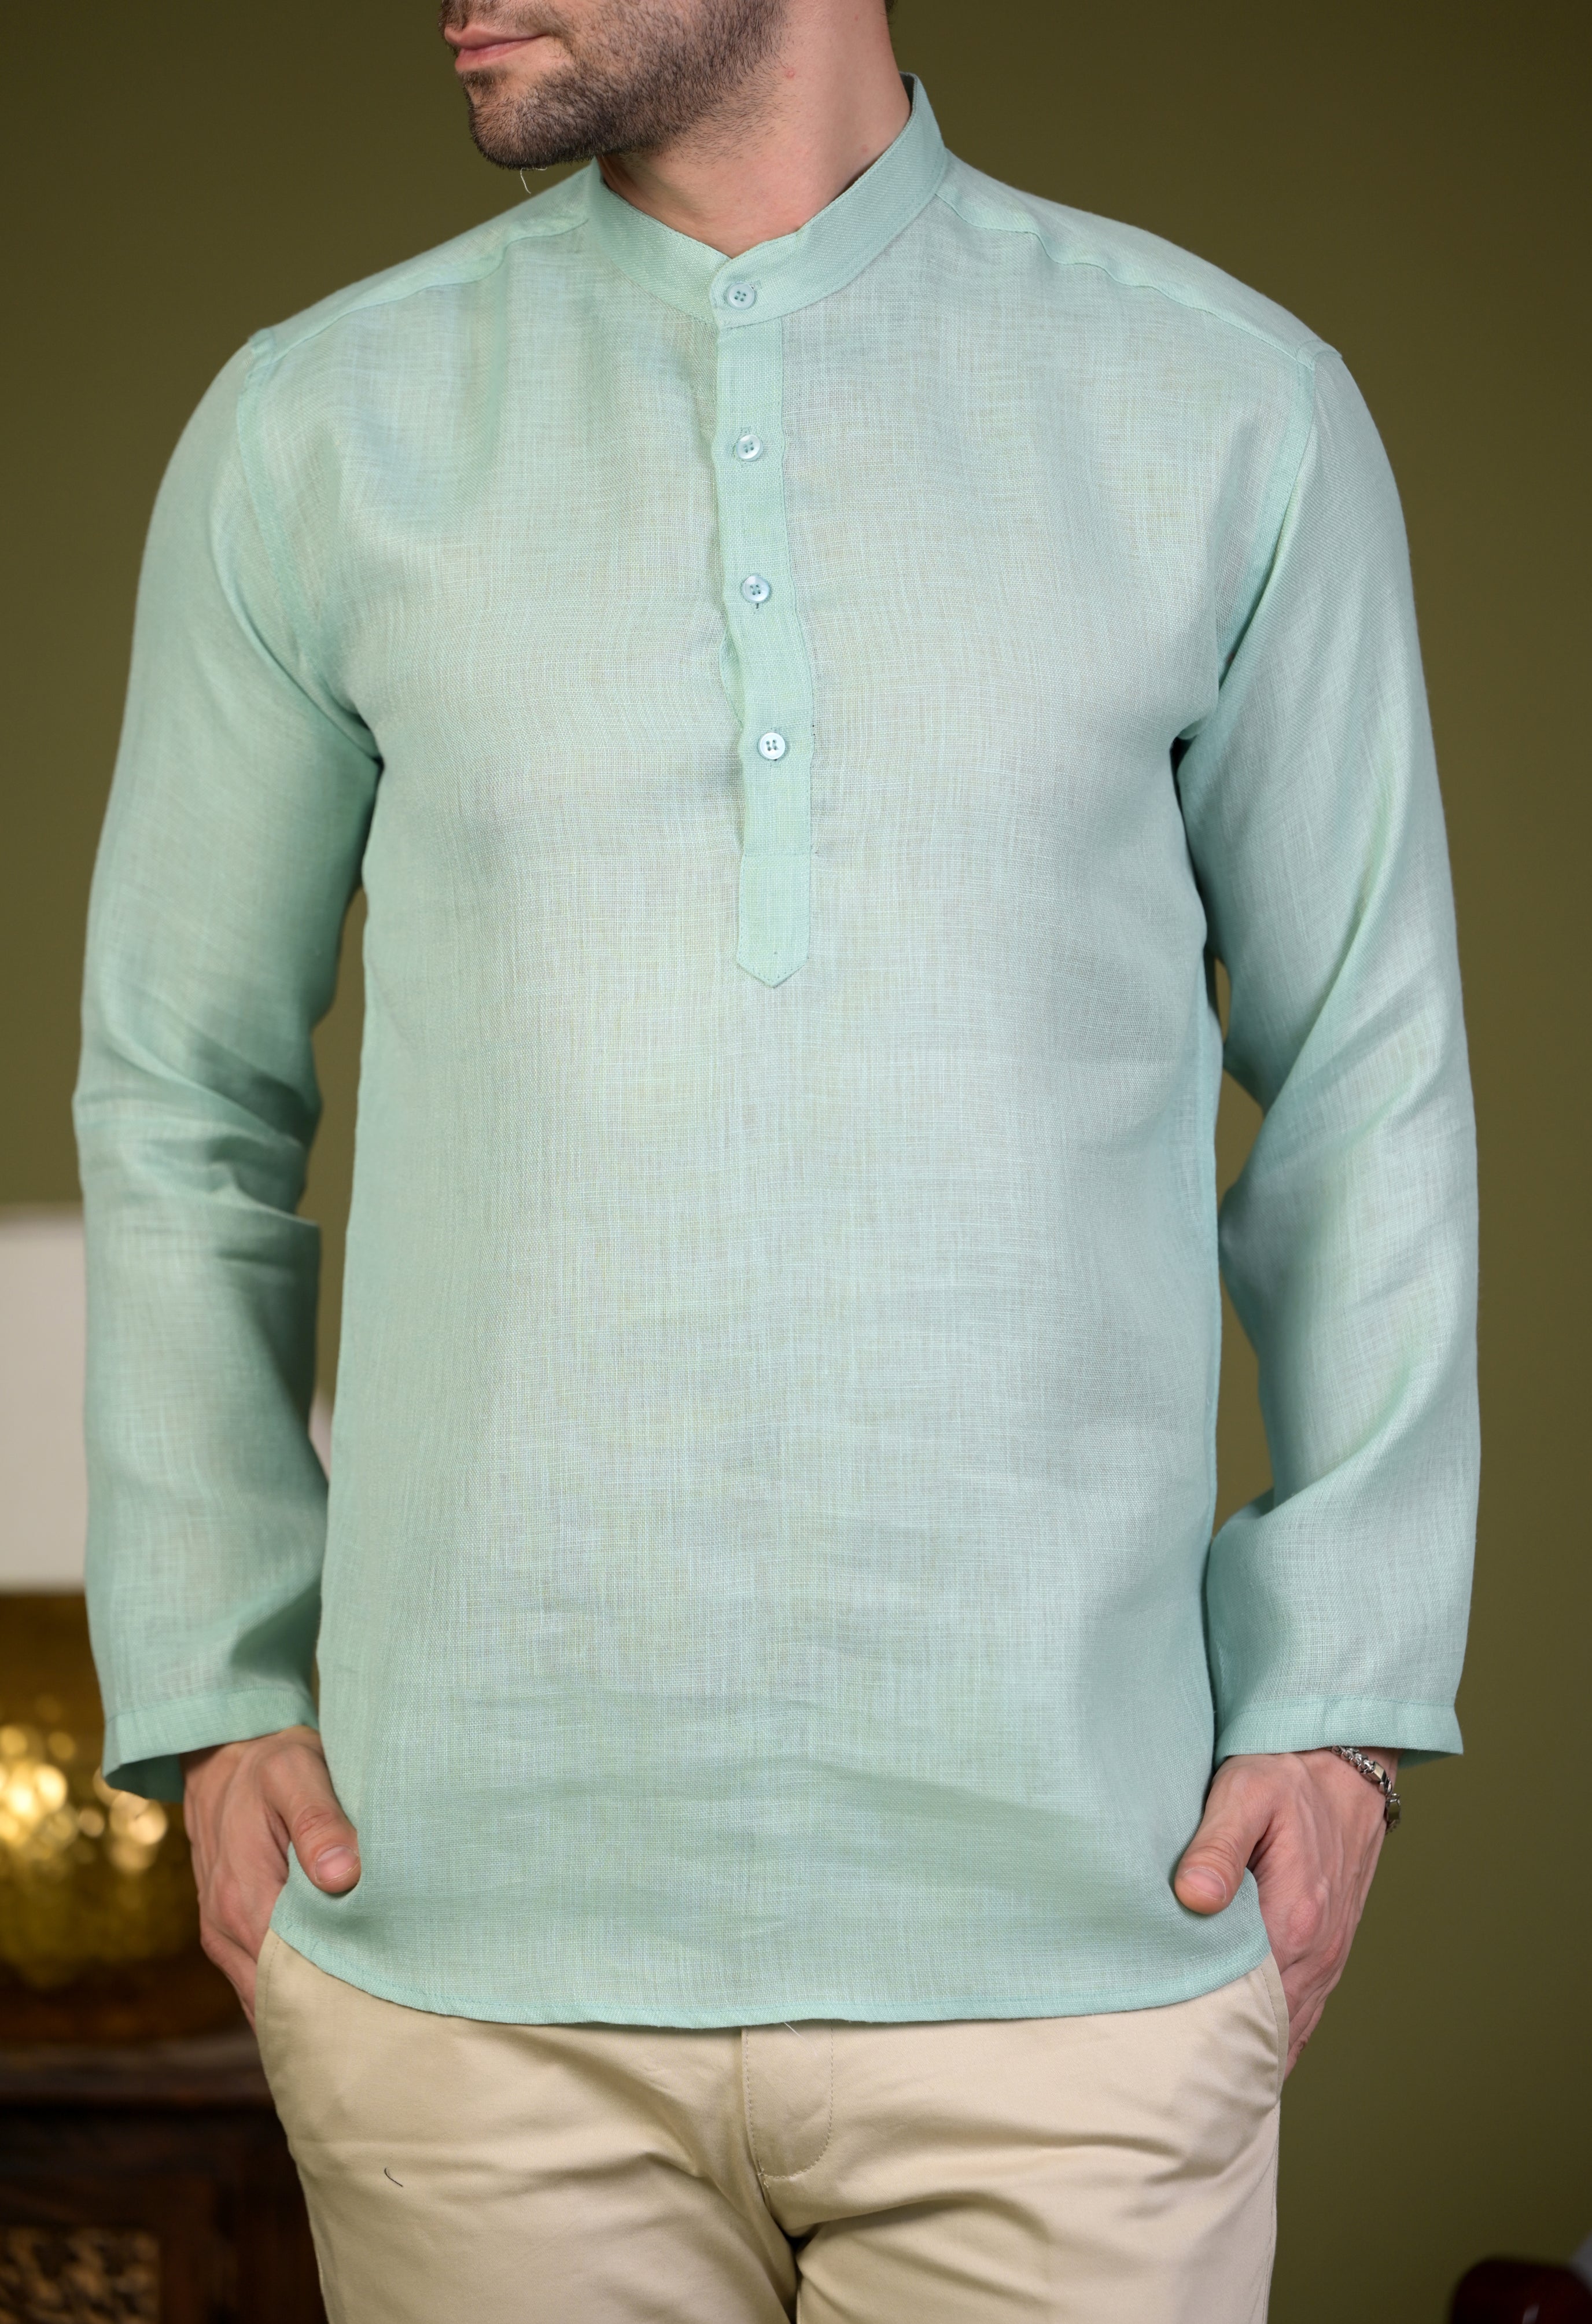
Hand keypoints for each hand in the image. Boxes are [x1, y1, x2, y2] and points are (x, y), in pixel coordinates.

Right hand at [180, 1725, 359, 2025]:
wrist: (224, 1755)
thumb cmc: (269, 1763)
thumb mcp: (296, 1774)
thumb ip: (319, 1822)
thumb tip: (344, 1876)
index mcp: (241, 1897)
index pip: (289, 1974)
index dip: (336, 1993)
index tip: (385, 2003)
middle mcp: (224, 1928)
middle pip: (278, 1997)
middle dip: (327, 2012)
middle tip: (389, 2023)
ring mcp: (222, 1935)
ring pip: (267, 1996)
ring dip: (310, 2006)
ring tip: (370, 2016)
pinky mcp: (228, 1932)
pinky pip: (259, 1979)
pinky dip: (292, 1991)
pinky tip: (336, 1994)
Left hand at [1173, 1747, 1397, 2075]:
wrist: (1344, 1767)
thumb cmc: (1287, 1776)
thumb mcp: (1246, 1793)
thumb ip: (1219, 1846)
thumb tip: (1191, 1897)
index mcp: (1295, 1921)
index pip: (1242, 1998)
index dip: (1198, 2026)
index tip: (1152, 2050)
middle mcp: (1318, 1953)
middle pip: (1264, 2027)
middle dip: (1217, 2056)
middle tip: (1159, 2082)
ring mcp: (1328, 1960)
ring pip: (1286, 2030)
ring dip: (1247, 2055)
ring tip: (1190, 2086)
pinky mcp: (1329, 1956)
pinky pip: (1302, 2016)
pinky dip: (1273, 2041)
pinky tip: (1239, 2060)